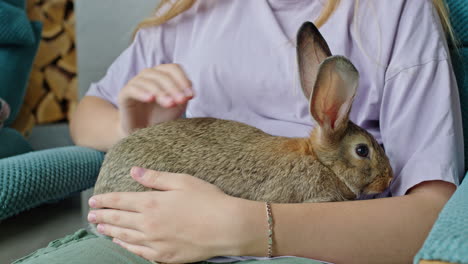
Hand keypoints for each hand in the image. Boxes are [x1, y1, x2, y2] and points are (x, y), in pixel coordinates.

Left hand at [87, 168, 264, 262]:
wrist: (227, 227)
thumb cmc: (208, 200)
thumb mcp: (182, 181)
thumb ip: (155, 178)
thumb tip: (134, 171)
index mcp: (151, 203)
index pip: (120, 201)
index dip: (105, 201)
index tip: (93, 201)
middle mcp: (148, 224)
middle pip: (118, 220)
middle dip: (102, 217)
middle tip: (91, 217)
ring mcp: (155, 242)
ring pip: (125, 237)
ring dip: (110, 232)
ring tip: (100, 229)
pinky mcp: (164, 256)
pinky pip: (139, 252)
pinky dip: (126, 247)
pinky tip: (122, 244)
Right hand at [117, 64, 192, 136]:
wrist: (142, 132)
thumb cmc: (161, 116)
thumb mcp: (177, 106)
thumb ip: (183, 96)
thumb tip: (189, 91)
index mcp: (162, 74)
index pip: (173, 68)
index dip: (183, 79)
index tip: (191, 95)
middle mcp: (148, 75)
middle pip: (162, 74)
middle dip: (174, 87)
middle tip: (181, 100)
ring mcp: (135, 83)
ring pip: (148, 81)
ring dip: (161, 91)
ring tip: (169, 103)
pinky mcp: (124, 94)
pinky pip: (132, 89)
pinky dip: (142, 92)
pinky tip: (150, 99)